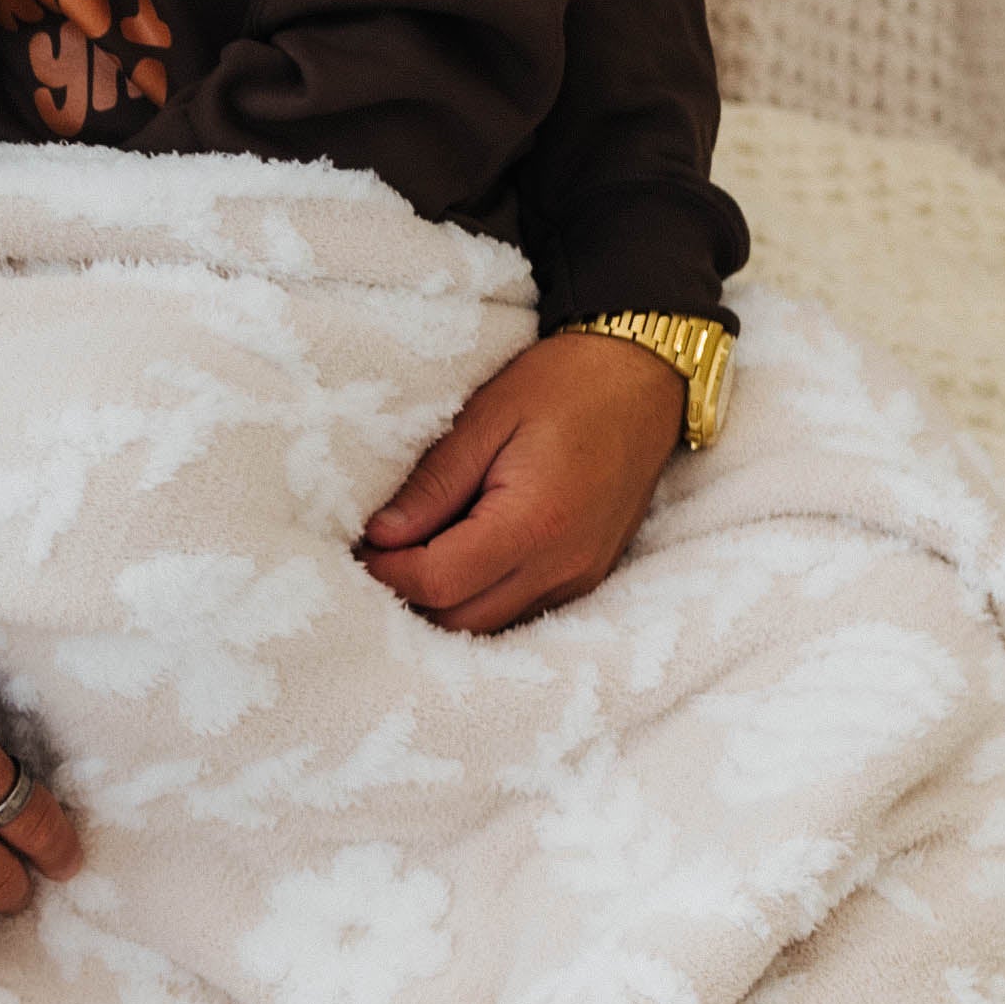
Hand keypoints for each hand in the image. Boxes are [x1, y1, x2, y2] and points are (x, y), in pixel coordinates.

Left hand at [356, 324, 685, 633]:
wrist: (645, 377)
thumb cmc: (565, 384)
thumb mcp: (487, 417)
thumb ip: (434, 483)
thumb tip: (381, 536)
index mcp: (535, 523)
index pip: (440, 583)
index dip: (388, 573)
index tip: (359, 546)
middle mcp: (562, 566)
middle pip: (461, 621)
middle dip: (409, 596)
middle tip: (376, 555)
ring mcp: (580, 578)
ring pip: (490, 626)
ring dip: (443, 603)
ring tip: (412, 555)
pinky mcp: (586, 576)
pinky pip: (519, 610)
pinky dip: (478, 598)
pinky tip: (456, 559)